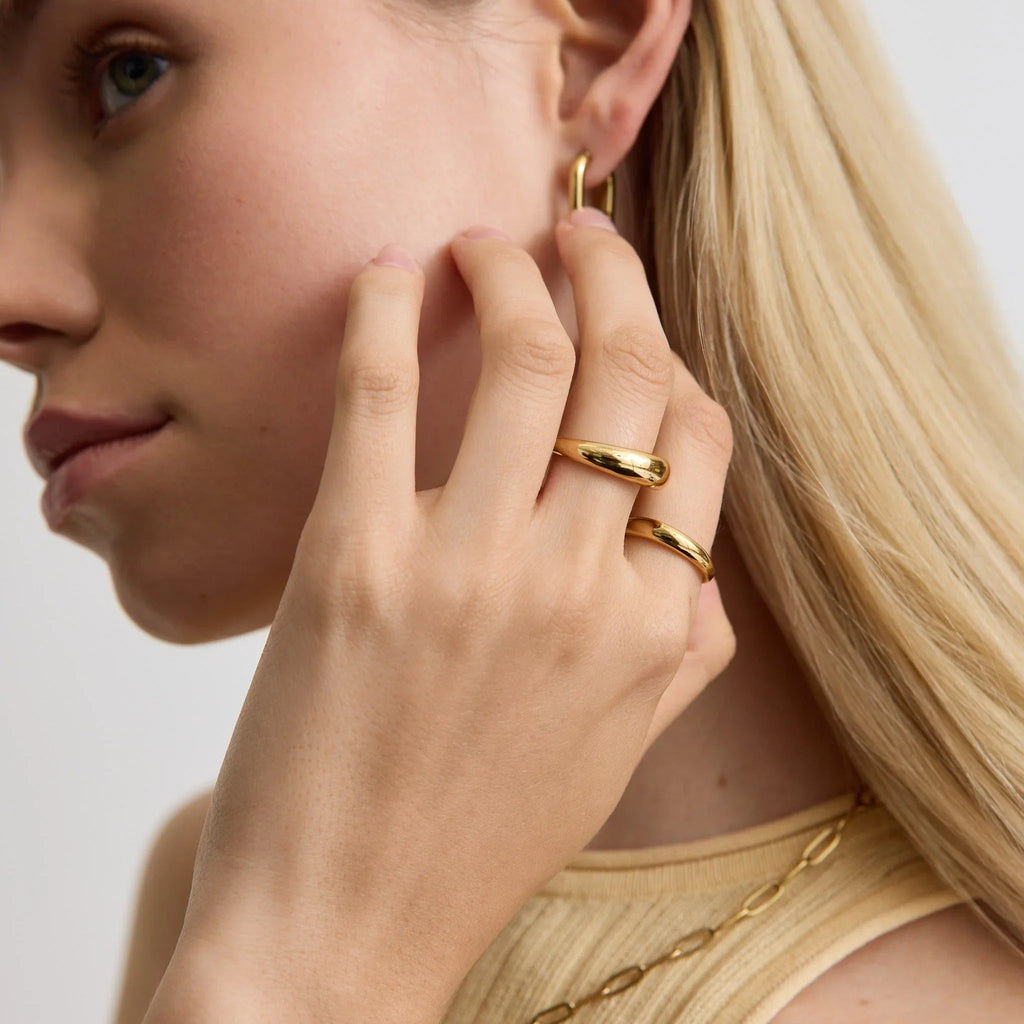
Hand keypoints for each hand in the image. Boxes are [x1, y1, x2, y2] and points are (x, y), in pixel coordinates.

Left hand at [175, 215, 734, 1020]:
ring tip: (484, 241)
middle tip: (574, 230)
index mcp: (651, 625)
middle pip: (624, 374)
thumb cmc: (480, 840)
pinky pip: (376, 396)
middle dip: (609, 275)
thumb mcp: (618, 753)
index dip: (668, 362)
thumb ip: (681, 653)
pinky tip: (386, 272)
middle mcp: (576, 581)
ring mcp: (466, 565)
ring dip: (509, 271)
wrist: (344, 925)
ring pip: (521, 361)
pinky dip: (380, 312)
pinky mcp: (354, 561)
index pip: (696, 441)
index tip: (630, 325)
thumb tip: (703, 568)